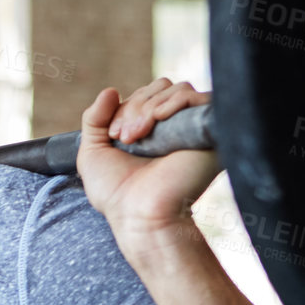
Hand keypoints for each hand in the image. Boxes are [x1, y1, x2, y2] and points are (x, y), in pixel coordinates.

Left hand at [75, 79, 219, 241]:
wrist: (139, 217)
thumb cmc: (118, 193)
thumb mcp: (93, 152)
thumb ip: (94, 119)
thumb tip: (110, 90)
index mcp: (156, 128)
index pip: (147, 93)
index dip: (127, 106)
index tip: (115, 135)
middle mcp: (178, 126)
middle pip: (162, 87)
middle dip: (136, 106)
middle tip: (125, 138)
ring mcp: (195, 128)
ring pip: (178, 89)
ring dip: (149, 107)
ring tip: (137, 137)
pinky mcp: (210, 133)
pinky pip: (199, 98)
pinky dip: (174, 102)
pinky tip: (158, 120)